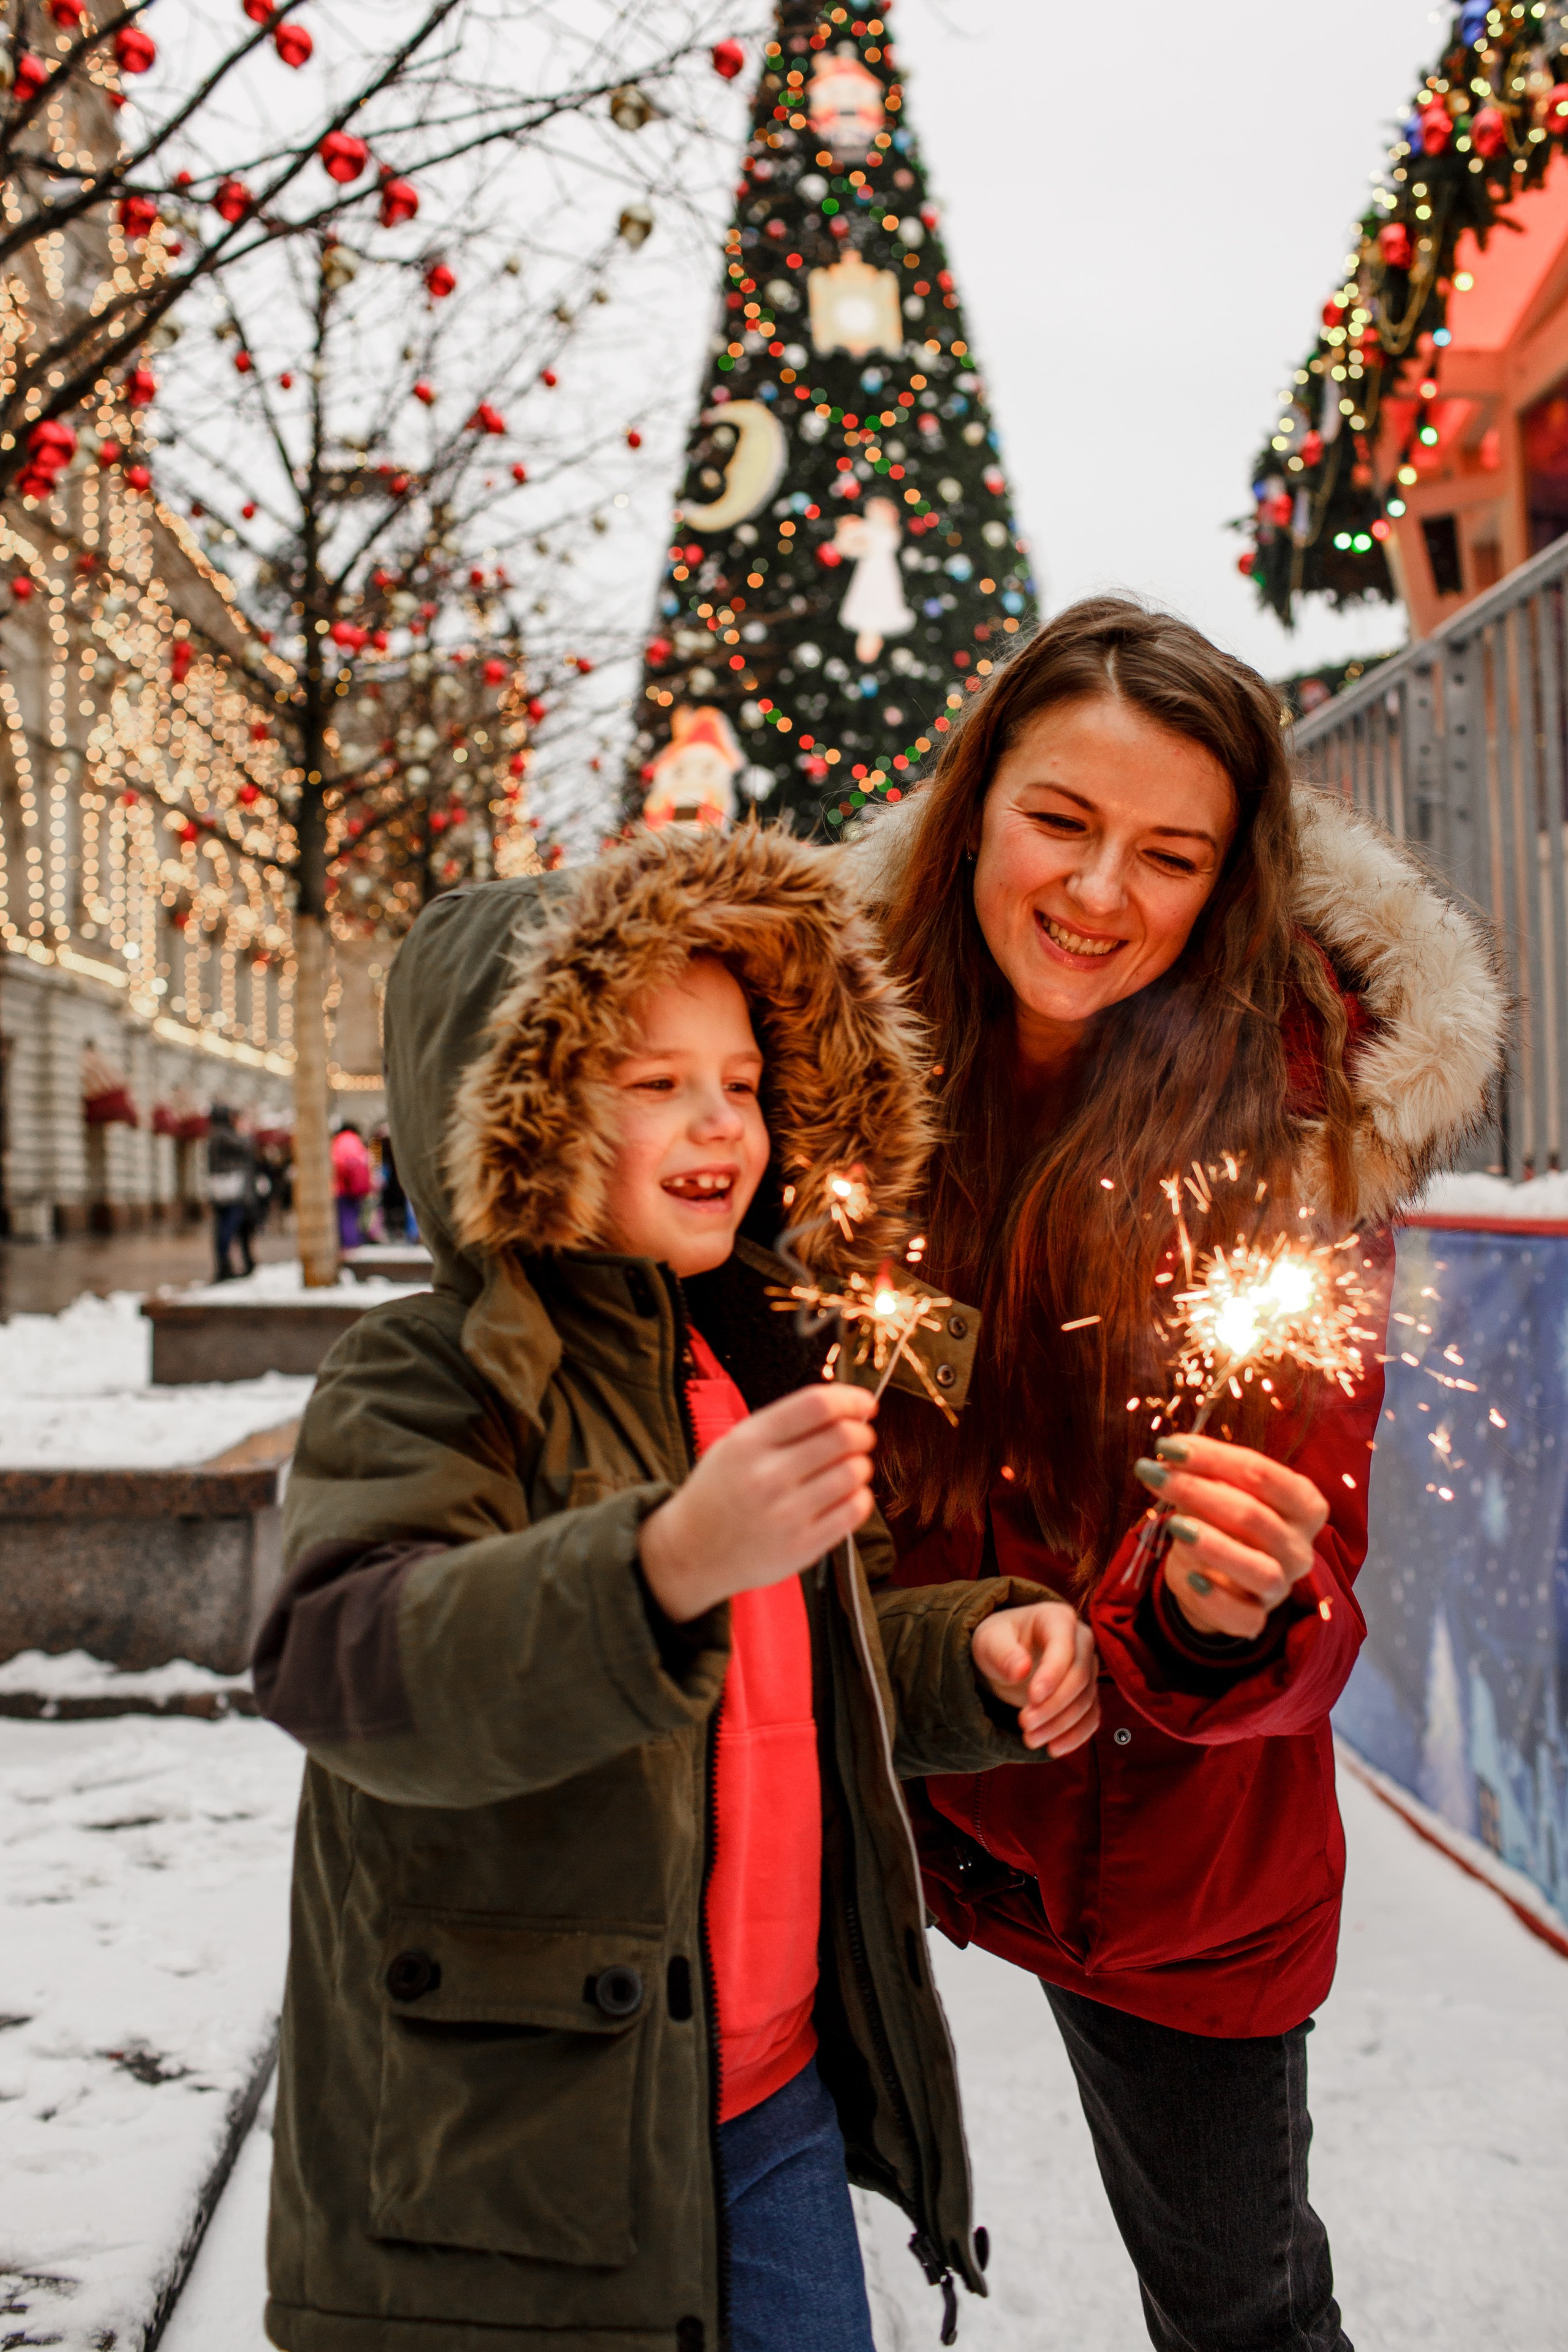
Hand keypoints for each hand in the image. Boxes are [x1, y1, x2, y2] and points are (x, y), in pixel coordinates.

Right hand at [639, 1383, 876, 1623]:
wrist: (691, 1552)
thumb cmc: (720, 1492)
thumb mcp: (736, 1444)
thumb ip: (786, 1424)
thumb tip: (848, 1407)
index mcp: (749, 1442)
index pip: (816, 1405)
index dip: (851, 1398)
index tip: (865, 1402)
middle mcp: (767, 1476)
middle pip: (843, 1437)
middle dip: (862, 1432)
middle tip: (860, 1437)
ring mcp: (786, 1514)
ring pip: (854, 1472)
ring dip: (860, 1465)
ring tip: (847, 1469)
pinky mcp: (803, 1546)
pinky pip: (855, 1509)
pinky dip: (859, 1496)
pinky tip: (844, 1496)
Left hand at [970, 1601, 1099, 1755]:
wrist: (1006, 1653)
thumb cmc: (998, 1641)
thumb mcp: (989, 1641)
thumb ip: (1002, 1653)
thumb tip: (1020, 1670)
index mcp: (1057, 1618)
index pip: (1064, 1647)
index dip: (1052, 1674)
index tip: (1032, 1698)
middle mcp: (1080, 1641)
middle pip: (1080, 1676)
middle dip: (1054, 1705)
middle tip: (1024, 1724)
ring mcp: (1087, 1668)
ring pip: (1086, 1700)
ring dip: (1060, 1725)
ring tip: (1030, 1739)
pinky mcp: (1087, 1693)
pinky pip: (1091, 1717)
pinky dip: (1075, 1736)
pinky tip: (1054, 1748)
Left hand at [1134, 1433, 1328, 1640]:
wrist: (1215, 1575)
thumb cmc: (1221, 1520)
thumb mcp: (1215, 1490)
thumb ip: (1202, 1473)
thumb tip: (1171, 1454)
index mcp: (1303, 1505)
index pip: (1264, 1474)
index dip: (1215, 1457)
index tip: (1169, 1446)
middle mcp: (1300, 1547)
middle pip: (1255, 1517)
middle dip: (1198, 1490)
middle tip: (1153, 1474)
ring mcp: (1282, 1587)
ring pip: (1260, 1570)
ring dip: (1214, 1545)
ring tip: (1173, 1523)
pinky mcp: (1256, 1618)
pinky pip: (1243, 1616)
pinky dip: (1216, 1599)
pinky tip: (1191, 1578)